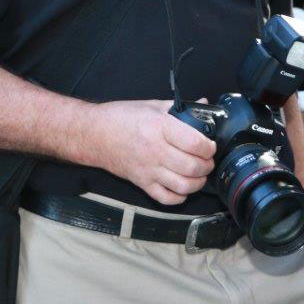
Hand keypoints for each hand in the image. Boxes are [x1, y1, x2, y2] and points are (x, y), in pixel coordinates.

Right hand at [89, 100, 215, 204]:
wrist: (94, 134)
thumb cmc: (122, 117)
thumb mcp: (152, 106)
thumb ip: (180, 108)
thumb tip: (204, 105)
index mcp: (159, 127)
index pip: (195, 143)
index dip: (208, 146)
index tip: (210, 144)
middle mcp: (155, 151)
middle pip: (192, 167)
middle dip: (207, 165)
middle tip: (207, 159)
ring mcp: (148, 170)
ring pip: (183, 186)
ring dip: (198, 182)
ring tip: (199, 173)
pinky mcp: (141, 183)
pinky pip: (166, 198)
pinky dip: (180, 196)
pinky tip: (183, 186)